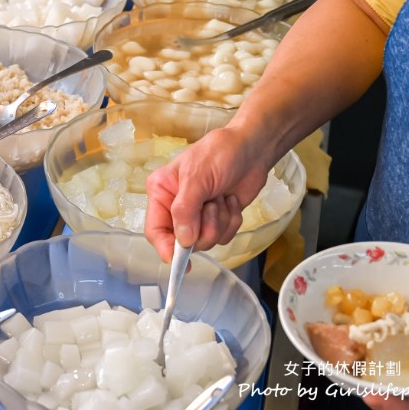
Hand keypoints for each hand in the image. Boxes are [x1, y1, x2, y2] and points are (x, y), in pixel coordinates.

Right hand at [143, 125, 272, 260]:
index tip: (178, 261)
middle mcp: (176, 207)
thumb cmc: (220, 153)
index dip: (165, 248)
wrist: (253, 148)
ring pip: (206, 240)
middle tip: (212, 206)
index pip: (155, 230)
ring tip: (221, 199)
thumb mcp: (197, 177)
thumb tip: (182, 240)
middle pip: (183, 240)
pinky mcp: (218, 219)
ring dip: (219, 222)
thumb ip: (185, 210)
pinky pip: (223, 236)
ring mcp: (198, 215)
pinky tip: (230, 201)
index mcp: (162, 193)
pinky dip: (231, 221)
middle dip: (203, 227)